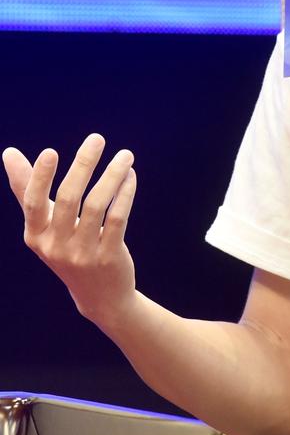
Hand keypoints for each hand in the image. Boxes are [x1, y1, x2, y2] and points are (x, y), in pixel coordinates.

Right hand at [2, 133, 137, 329]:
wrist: (99, 296)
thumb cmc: (68, 247)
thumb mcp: (44, 225)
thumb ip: (27, 189)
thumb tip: (9, 152)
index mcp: (35, 236)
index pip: (33, 202)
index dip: (40, 177)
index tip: (50, 151)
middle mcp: (55, 246)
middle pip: (68, 198)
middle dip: (83, 165)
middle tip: (97, 138)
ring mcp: (82, 254)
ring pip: (96, 205)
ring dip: (112, 175)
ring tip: (126, 155)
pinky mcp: (108, 257)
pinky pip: (117, 218)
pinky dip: (125, 194)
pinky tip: (131, 175)